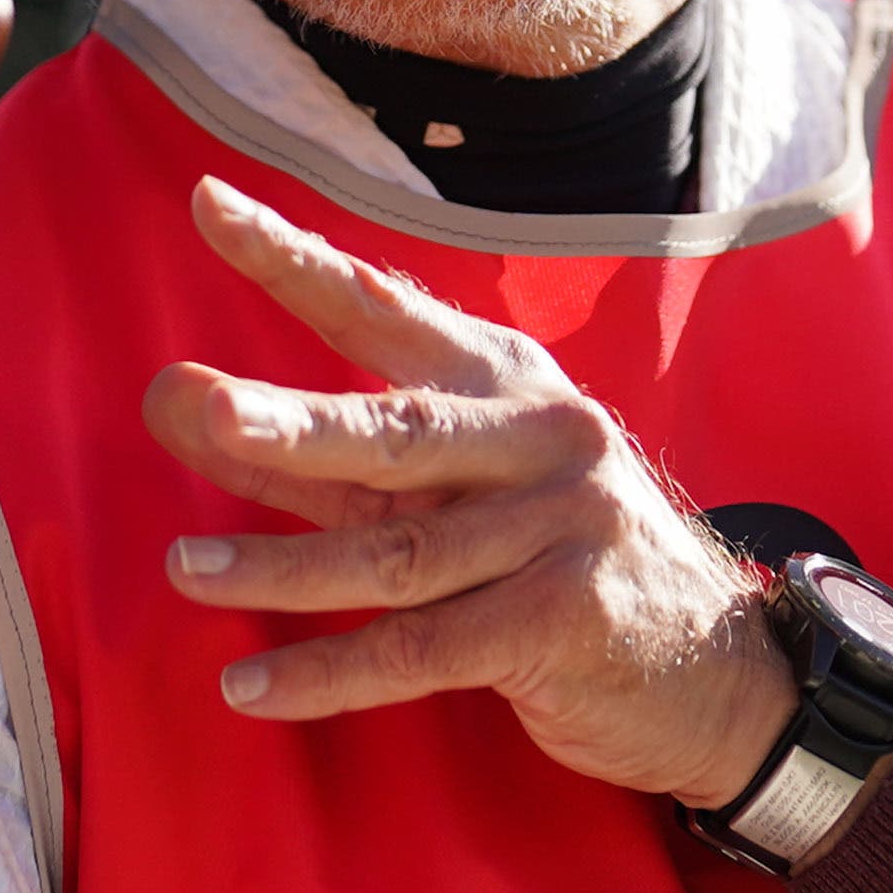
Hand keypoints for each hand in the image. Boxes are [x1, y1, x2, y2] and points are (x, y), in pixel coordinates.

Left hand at [144, 179, 794, 805]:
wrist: (713, 673)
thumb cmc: (551, 566)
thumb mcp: (440, 495)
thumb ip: (316, 459)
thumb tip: (180, 407)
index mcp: (505, 381)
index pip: (385, 309)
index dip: (297, 260)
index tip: (211, 206)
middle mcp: (540, 438)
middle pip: (394, 428)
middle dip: (289, 418)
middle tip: (194, 403)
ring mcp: (563, 527)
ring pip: (396, 551)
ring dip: (279, 567)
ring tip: (184, 570)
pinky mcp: (565, 621)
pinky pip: (423, 647)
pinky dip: (330, 672)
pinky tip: (251, 686)